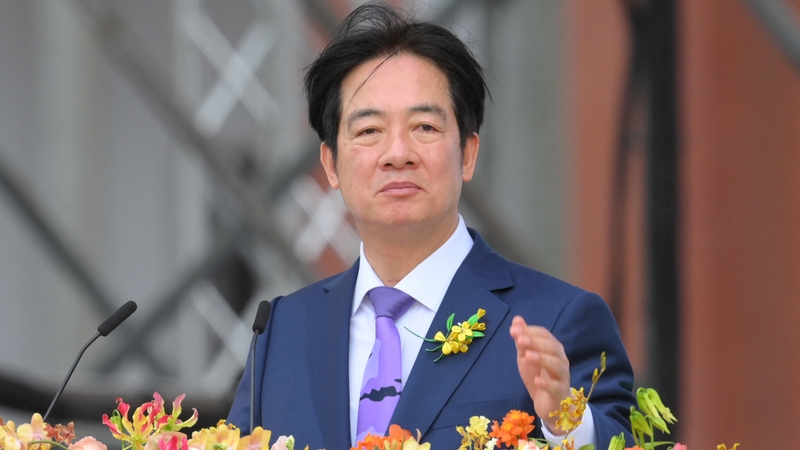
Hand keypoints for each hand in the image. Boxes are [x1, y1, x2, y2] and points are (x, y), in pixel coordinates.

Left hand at [509, 315, 570, 434]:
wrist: (550, 404)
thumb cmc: (539, 376)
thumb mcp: (527, 357)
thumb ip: (522, 340)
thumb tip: (517, 319)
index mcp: (553, 349)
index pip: (545, 335)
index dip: (530, 331)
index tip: (514, 330)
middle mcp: (560, 360)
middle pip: (552, 348)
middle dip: (535, 342)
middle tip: (519, 340)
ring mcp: (562, 377)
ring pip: (557, 365)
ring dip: (542, 359)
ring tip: (527, 356)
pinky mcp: (560, 393)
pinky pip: (556, 387)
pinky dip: (547, 383)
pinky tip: (537, 380)